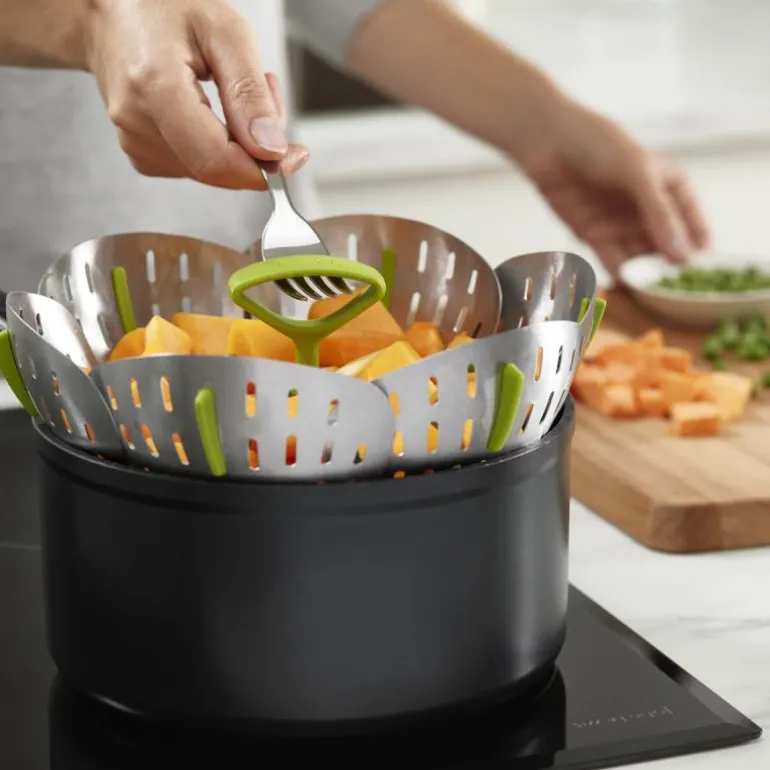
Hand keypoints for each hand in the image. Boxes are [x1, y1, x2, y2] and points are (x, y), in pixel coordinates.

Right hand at [82, 0, 308, 188]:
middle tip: (268, 94)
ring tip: (235, 87)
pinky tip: (214, 109)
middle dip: (256, 148)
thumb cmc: (166, 9)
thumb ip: (250, 95)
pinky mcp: (141, 153)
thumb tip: (271, 151)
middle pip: (218, 169)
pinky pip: (197, 166)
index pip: (216, 160)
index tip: (294, 154)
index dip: (262, 168)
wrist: (112, 12)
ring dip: (240, 143)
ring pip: (212, 171)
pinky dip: (219, 146)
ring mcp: (134, 142)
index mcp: (154, 88)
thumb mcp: (225, 33)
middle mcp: (136, 123)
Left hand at [516, 99, 709, 278]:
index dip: (698, 245)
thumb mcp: (636, 173)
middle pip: (666, 244)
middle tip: (675, 289)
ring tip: (652, 292)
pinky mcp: (595, 235)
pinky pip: (612, 259)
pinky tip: (627, 286)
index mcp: (670, 186)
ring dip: (646, 273)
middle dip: (670, 267)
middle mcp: (649, 209)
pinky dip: (620, 273)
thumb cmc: (598, 145)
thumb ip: (658, 213)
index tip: (704, 271)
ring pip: (640, 255)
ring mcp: (623, 223)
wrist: (548, 143)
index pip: (692, 221)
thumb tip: (681, 255)